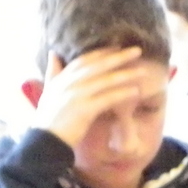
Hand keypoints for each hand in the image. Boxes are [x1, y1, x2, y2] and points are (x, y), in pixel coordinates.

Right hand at [31, 46, 146, 148]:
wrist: (44, 140)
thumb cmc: (49, 120)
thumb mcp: (48, 91)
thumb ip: (53, 72)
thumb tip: (53, 53)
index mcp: (61, 78)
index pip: (84, 60)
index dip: (102, 53)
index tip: (118, 47)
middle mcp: (69, 83)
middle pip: (98, 65)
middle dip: (118, 57)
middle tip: (137, 50)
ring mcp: (76, 95)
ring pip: (105, 80)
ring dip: (126, 74)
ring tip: (143, 71)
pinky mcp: (83, 109)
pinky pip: (106, 98)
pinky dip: (121, 94)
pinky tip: (135, 92)